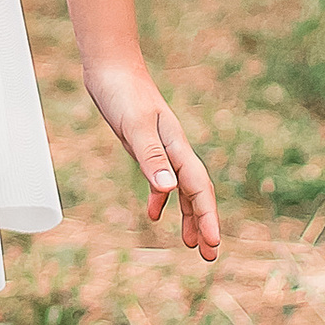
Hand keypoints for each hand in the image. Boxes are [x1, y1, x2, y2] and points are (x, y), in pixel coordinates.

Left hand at [83, 62, 220, 259]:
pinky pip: (160, 180)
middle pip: (197, 193)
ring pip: (182, 190)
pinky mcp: (146, 148)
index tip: (214, 244)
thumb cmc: (123, 94)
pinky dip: (161, 199)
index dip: (207, 217)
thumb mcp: (134, 126)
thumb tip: (169, 191)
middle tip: (211, 256)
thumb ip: (151, 158)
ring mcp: (161, 149)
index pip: (198, 188)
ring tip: (192, 244)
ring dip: (188, 216)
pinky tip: (154, 215)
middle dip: (205, 224)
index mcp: (176, 146)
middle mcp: (174, 150)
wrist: (110, 68)